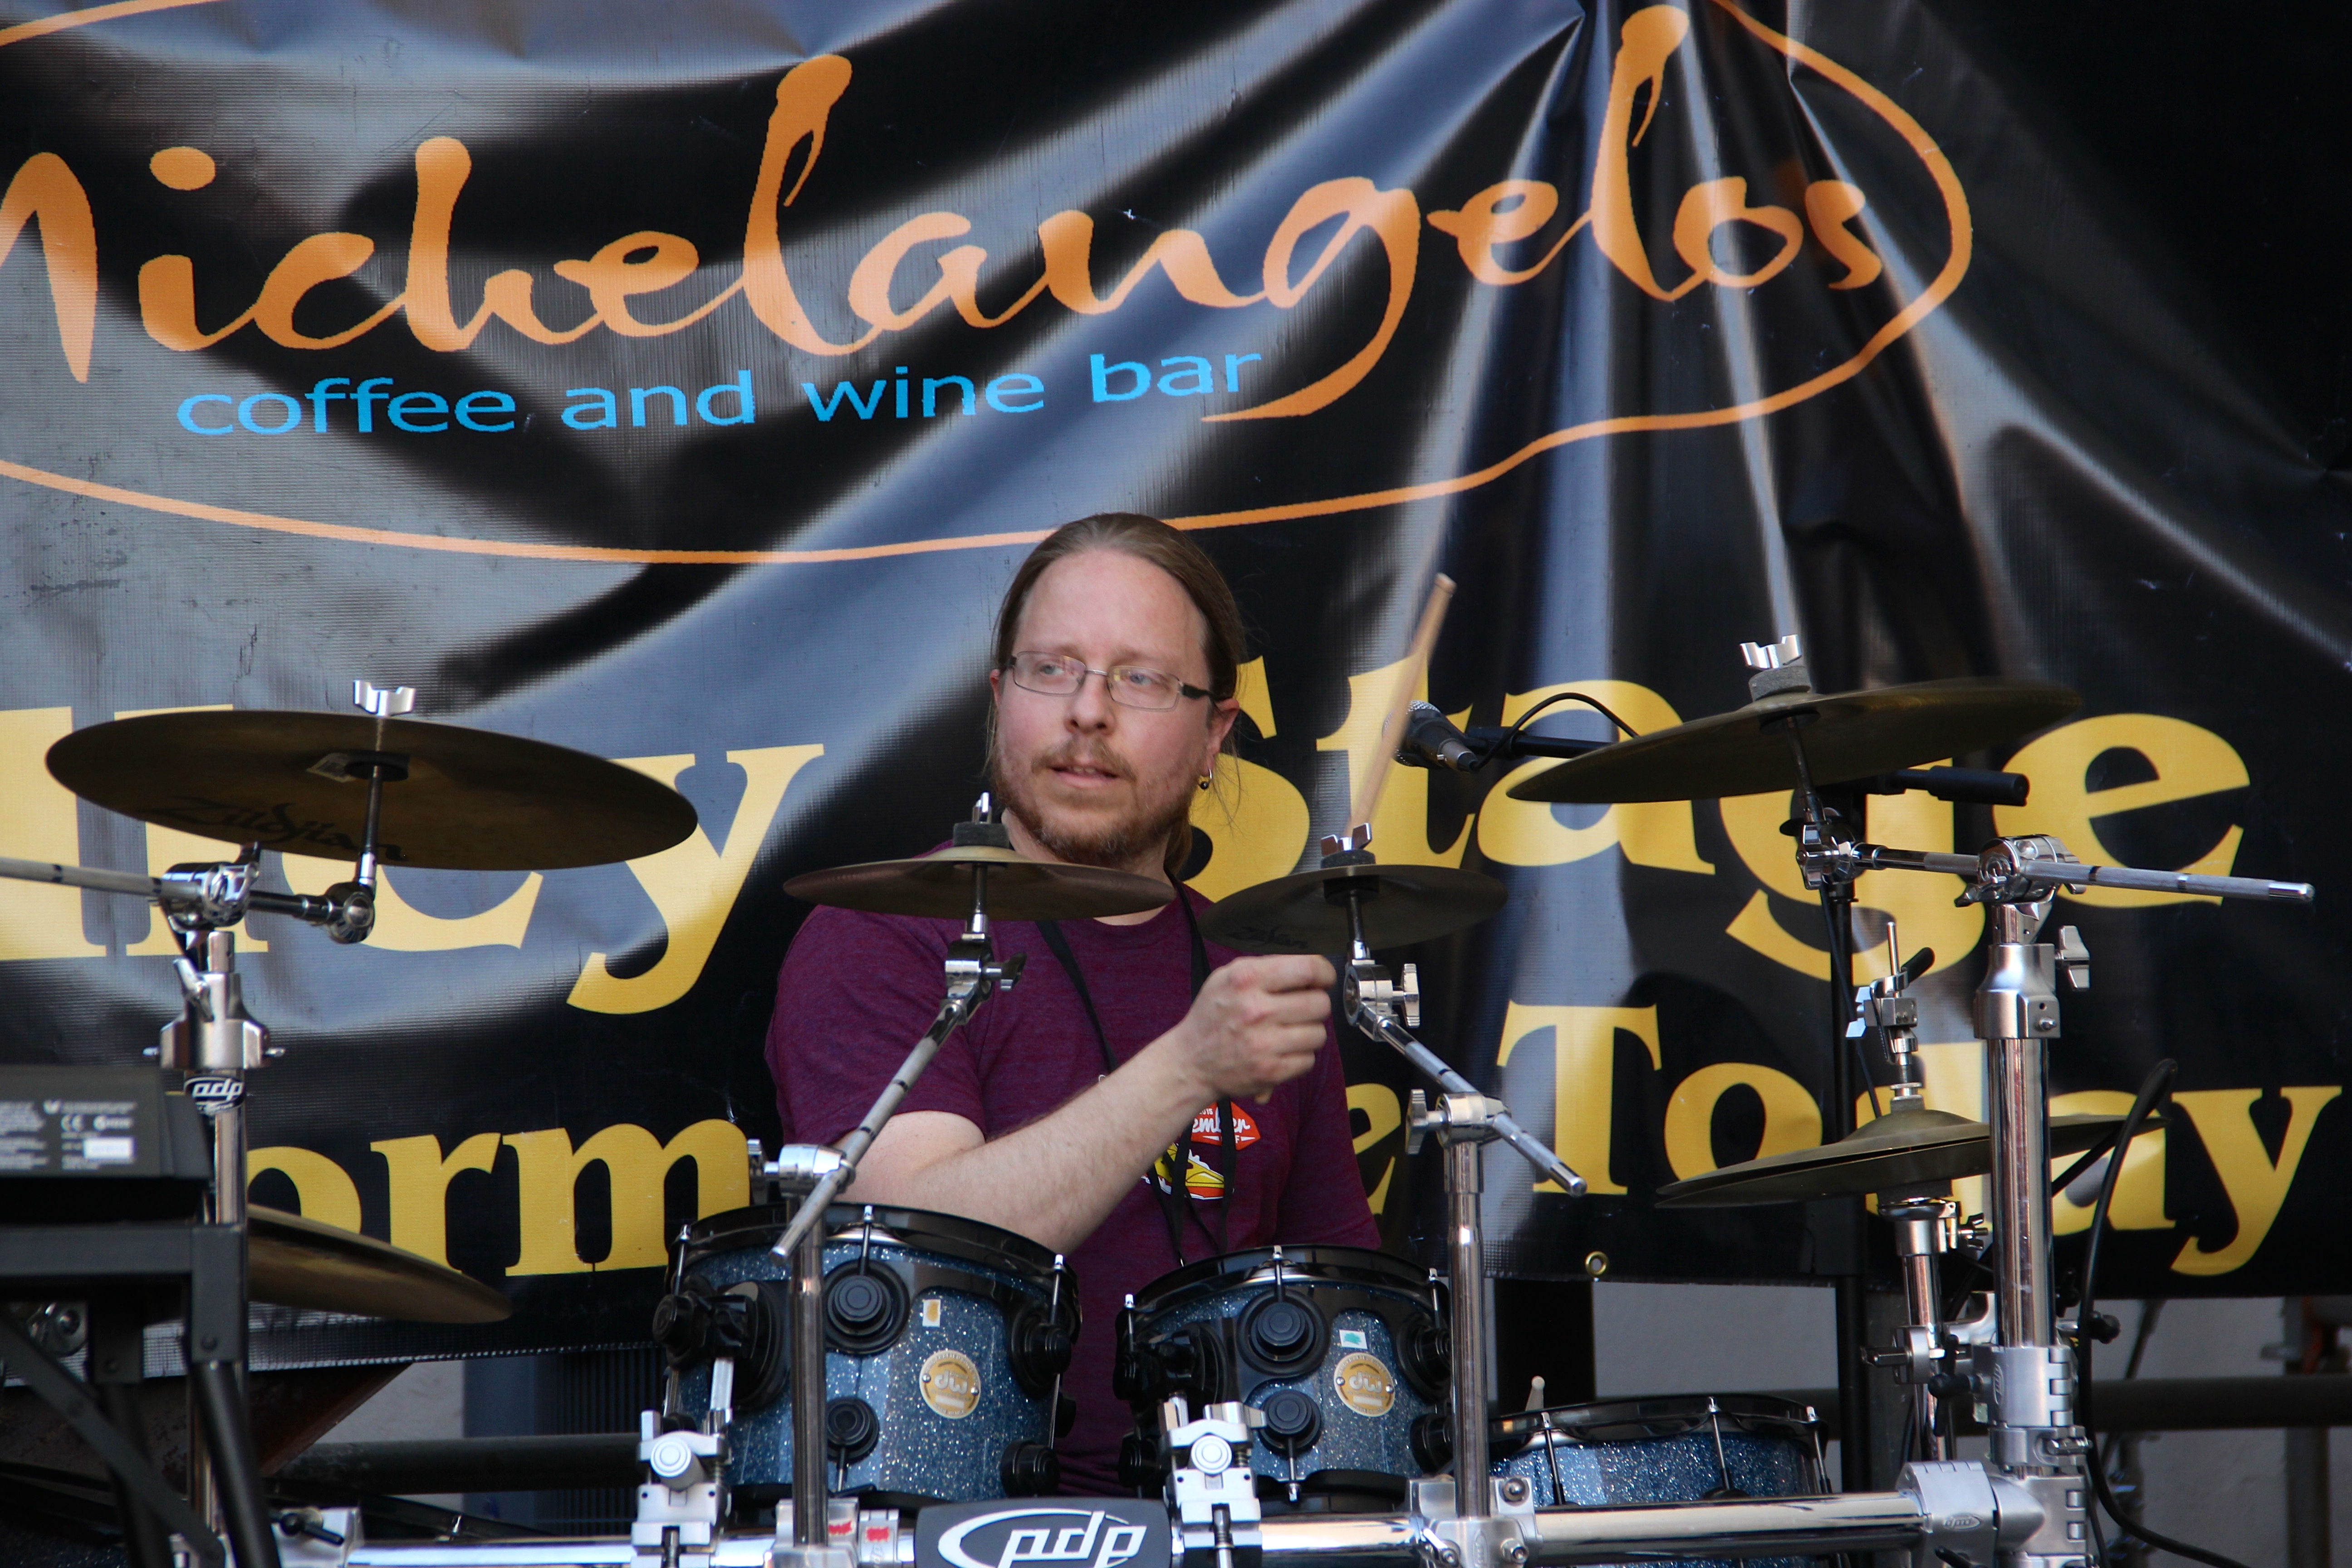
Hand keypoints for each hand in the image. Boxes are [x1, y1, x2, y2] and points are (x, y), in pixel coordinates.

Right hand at [1171, 955, 1334, 1102]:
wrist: (1190, 1061)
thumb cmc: (1213, 1015)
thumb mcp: (1228, 977)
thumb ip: (1268, 967)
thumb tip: (1313, 970)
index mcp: (1246, 979)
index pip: (1308, 968)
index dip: (1324, 973)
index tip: (1323, 979)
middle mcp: (1255, 1010)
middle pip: (1320, 1003)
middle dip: (1316, 1004)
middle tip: (1302, 1008)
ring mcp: (1263, 1043)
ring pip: (1319, 1033)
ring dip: (1309, 1032)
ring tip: (1289, 1031)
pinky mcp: (1270, 1071)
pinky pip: (1309, 1060)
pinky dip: (1299, 1056)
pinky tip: (1282, 1050)